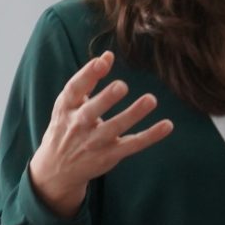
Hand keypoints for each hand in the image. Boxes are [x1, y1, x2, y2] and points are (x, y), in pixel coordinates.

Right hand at [28, 51, 173, 217]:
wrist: (56, 169)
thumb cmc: (66, 127)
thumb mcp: (69, 104)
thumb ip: (88, 80)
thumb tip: (107, 55)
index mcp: (66, 109)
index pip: (73, 90)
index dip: (87, 75)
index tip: (102, 61)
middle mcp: (78, 125)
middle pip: (91, 112)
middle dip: (106, 99)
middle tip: (122, 85)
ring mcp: (94, 142)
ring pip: (114, 128)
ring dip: (133, 114)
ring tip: (151, 99)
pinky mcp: (110, 155)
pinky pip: (133, 145)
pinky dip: (150, 136)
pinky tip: (167, 125)